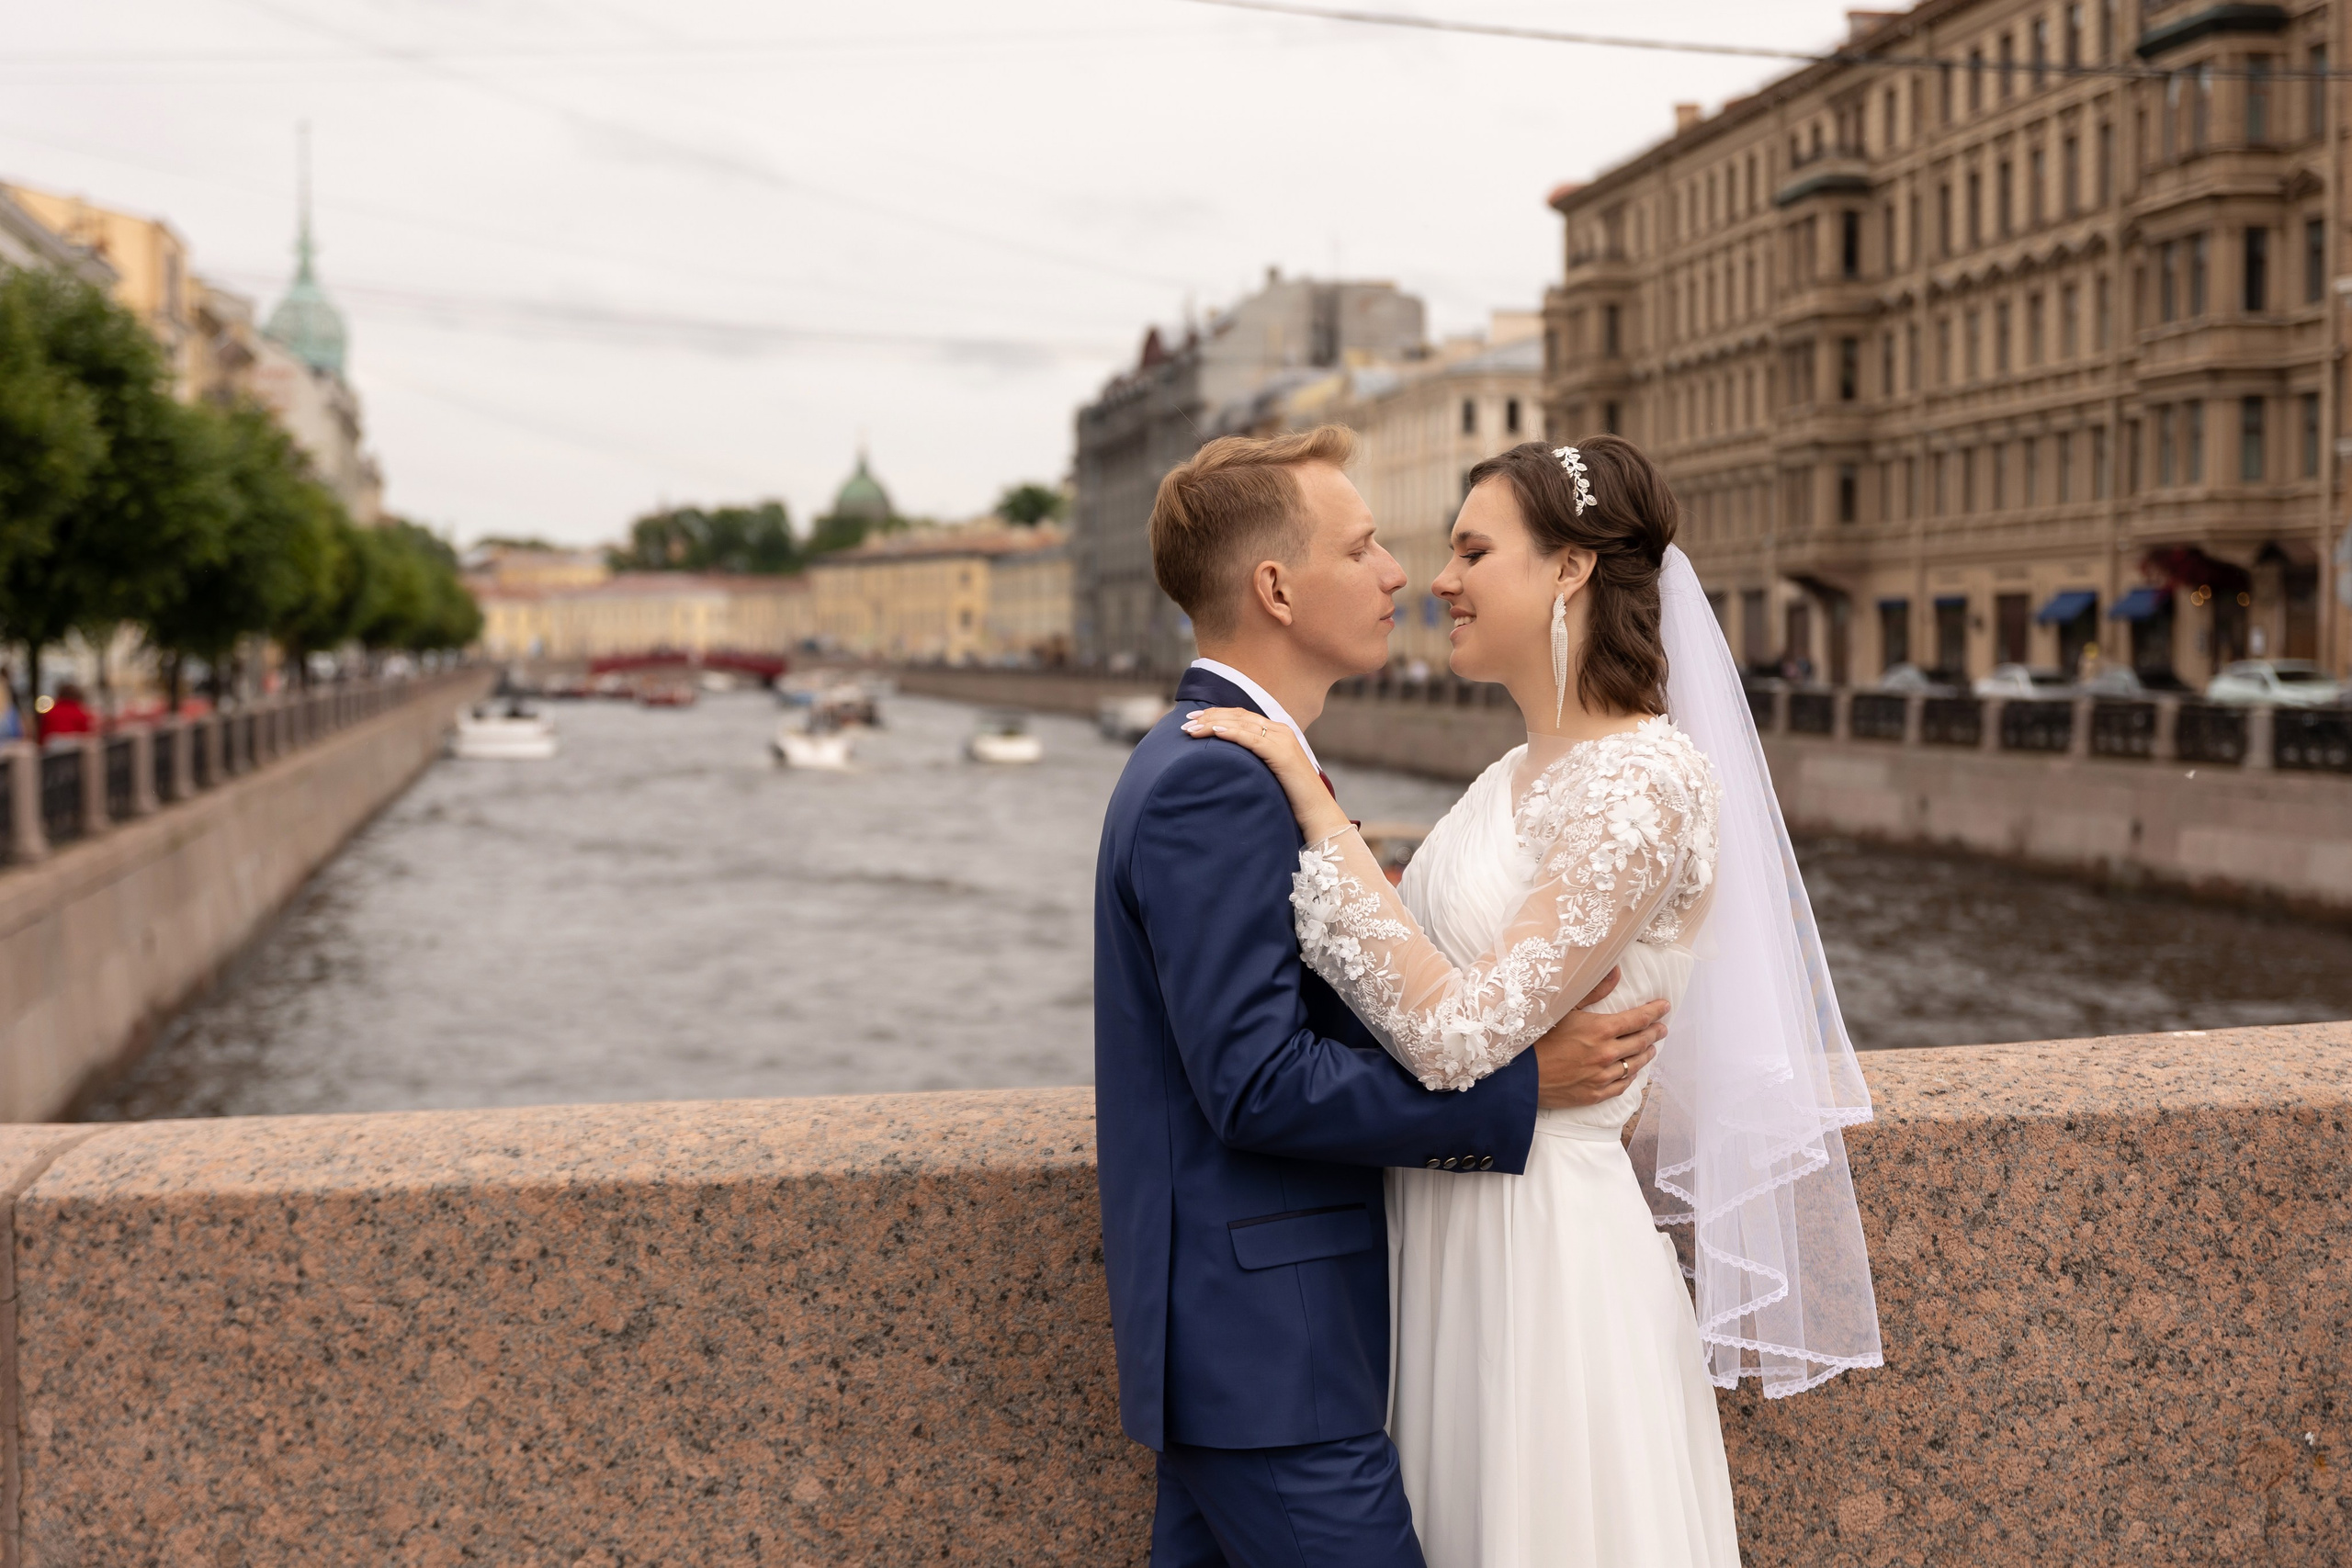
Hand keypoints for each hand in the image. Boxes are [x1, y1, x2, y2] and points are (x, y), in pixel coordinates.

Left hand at [1180, 706, 1348, 840]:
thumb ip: (1254, 762)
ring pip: (1242, 723)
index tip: (1194, 720)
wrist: (1317, 813)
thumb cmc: (1292, 798)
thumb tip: (1228, 763)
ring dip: (1213, 724)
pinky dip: (1232, 733)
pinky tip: (1215, 732)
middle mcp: (1281, 730)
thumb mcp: (1269, 773)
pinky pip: (1252, 739)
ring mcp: (1283, 740)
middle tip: (1186, 723)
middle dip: (1209, 717)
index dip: (1217, 715)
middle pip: (1239, 715)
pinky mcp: (1283, 754)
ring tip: (1191, 729)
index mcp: (1278, 732)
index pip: (1242, 716)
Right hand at [1532, 991, 1667, 1110]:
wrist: (1520, 1076)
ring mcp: (1603, 1076)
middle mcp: (1607, 1053)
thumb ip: (1593, 991)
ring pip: (1635, 1064)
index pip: (1638, 1019)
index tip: (1665, 1006)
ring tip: (1652, 1048)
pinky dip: (1631, 1076)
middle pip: (1641, 1041)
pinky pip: (1622, 1085)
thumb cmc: (1538, 1038)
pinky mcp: (1595, 1094)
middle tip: (1662, 1028)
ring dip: (1647, 1054)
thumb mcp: (1564, 1008)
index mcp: (1601, 1030)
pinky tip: (1632, 1071)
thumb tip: (1616, 973)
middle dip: (1655, 1032)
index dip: (1655, 1012)